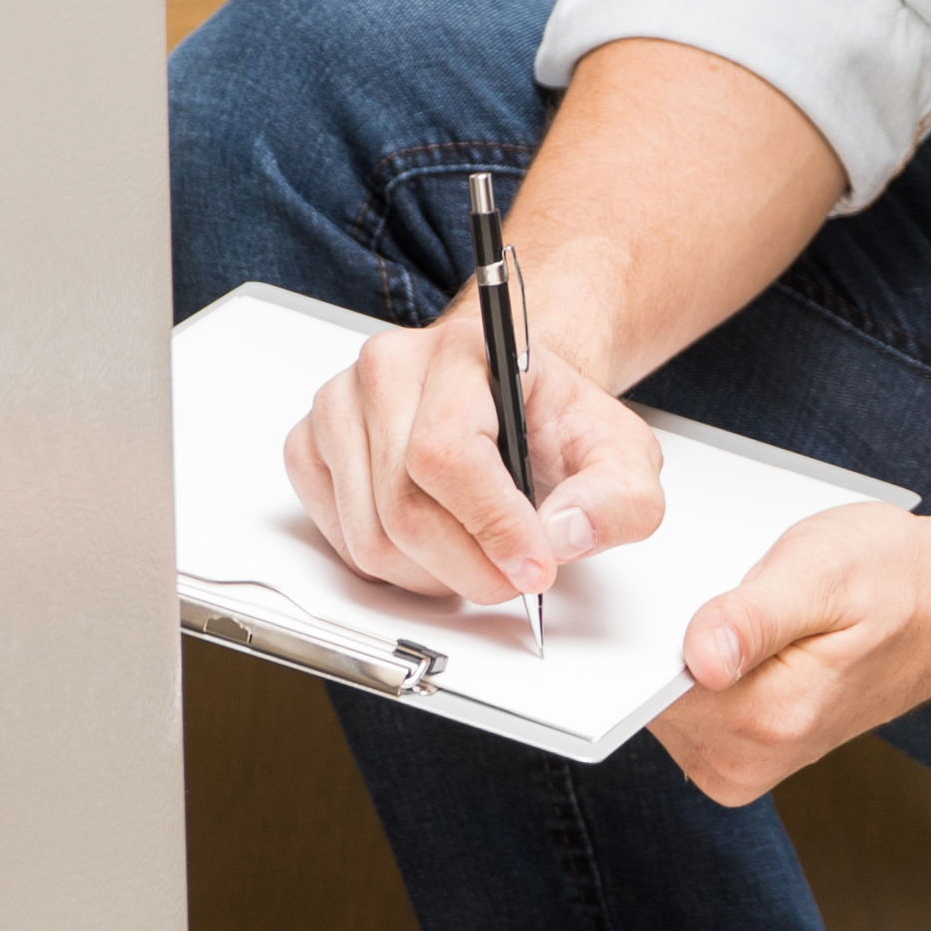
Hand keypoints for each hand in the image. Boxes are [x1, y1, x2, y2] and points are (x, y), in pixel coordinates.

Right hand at [286, 300, 665, 611]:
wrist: (509, 397)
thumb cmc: (551, 419)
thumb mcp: (621, 454)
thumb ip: (617, 498)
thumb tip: (565, 536)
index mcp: (462, 352)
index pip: (447, 454)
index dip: (491, 528)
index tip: (533, 568)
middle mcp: (388, 369)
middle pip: (404, 509)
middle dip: (468, 568)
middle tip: (513, 578)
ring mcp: (338, 407)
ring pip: (369, 537)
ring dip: (432, 576)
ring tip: (479, 559)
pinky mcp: (309, 446)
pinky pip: (339, 539)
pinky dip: (392, 566)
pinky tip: (433, 545)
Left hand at [654, 500, 930, 808]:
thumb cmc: (894, 580)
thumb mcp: (826, 572)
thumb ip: (756, 617)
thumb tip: (700, 659)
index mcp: (766, 720)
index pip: (645, 683)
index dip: (642, 627)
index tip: (673, 586)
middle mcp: (746, 760)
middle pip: (646, 694)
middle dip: (665, 634)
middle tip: (726, 585)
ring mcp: (739, 765)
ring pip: (658, 699)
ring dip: (681, 646)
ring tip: (742, 605)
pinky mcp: (736, 755)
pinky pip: (681, 706)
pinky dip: (695, 663)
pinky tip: (739, 629)